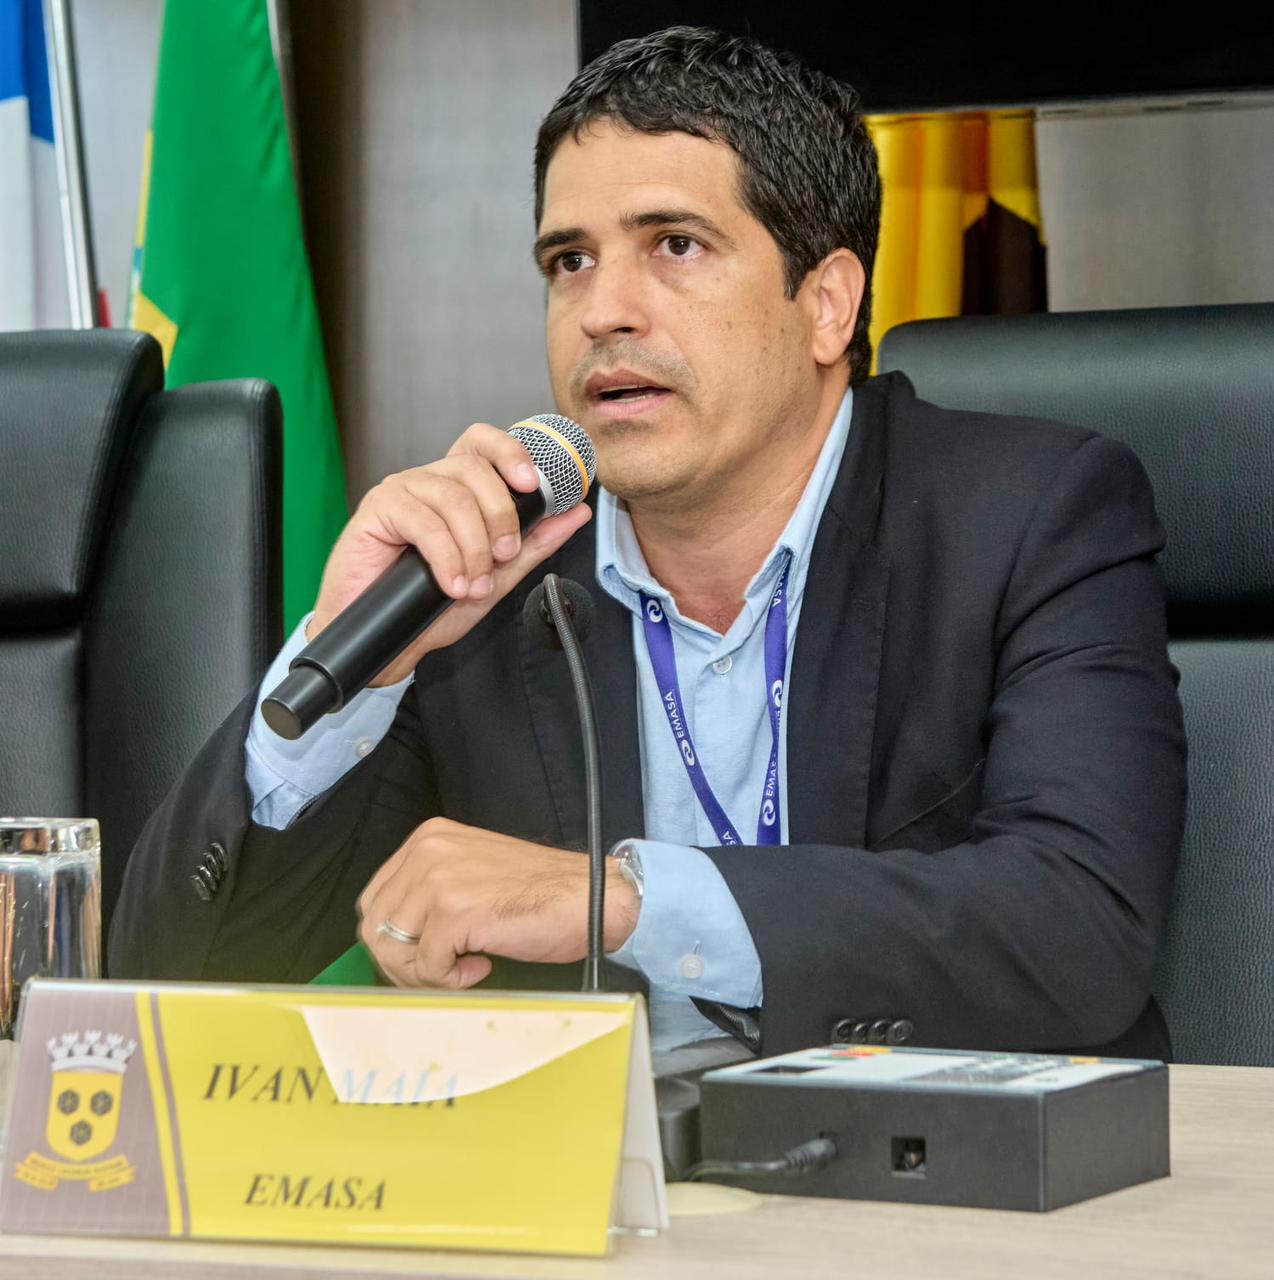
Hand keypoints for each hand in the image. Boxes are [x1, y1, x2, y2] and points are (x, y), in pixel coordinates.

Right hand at [309, 424, 590, 685]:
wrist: (389, 641)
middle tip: (502, 557)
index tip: (534, 485)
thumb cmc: (433, 606)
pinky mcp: (377, 509)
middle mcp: (430, 482)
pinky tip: (450, 584)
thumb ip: (536, 542)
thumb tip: (577, 513)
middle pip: (475, 470)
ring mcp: (402, 491)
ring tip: (471, 585)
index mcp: (457, 489)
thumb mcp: (498, 576)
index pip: (483, 444)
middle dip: (501, 517)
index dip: (511, 453)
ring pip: (453, 498)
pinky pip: (423, 521)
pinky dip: (446, 557)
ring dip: (473, 548)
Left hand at [357, 818, 640, 988]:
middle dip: (402, 962)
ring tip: (463, 969)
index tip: (425, 956)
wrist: (591, 898)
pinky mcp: (455, 911)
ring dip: (425, 973)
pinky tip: (482, 966)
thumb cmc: (541, 893)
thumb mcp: (472, 874)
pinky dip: (450, 980)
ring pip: (393, 949)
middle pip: (375, 925)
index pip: (374, 900)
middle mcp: (426, 851)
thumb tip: (394, 941)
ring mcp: (438, 879)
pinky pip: (427, 967)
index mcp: (427, 839)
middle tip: (441, 971)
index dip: (394, 940)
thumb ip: (431, 893)